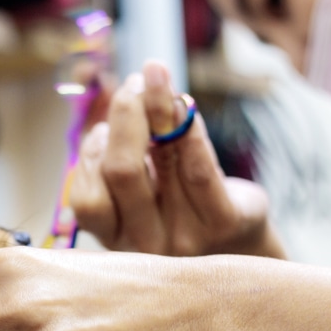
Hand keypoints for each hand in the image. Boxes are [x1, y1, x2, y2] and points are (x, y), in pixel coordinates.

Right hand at [70, 60, 281, 257]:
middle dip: (125, 115)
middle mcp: (146, 245)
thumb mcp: (149, 194)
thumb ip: (129, 157)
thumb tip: (127, 94)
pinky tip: (186, 103)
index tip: (103, 128)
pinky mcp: (225, 223)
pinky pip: (201, 167)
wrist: (244, 253)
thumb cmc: (185, 214)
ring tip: (157, 77)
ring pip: (160, 161)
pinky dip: (190, 127)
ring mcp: (187, 237)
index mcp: (117, 240)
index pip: (86, 201)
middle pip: (120, 171)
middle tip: (134, 83)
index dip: (89, 155)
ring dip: (156, 105)